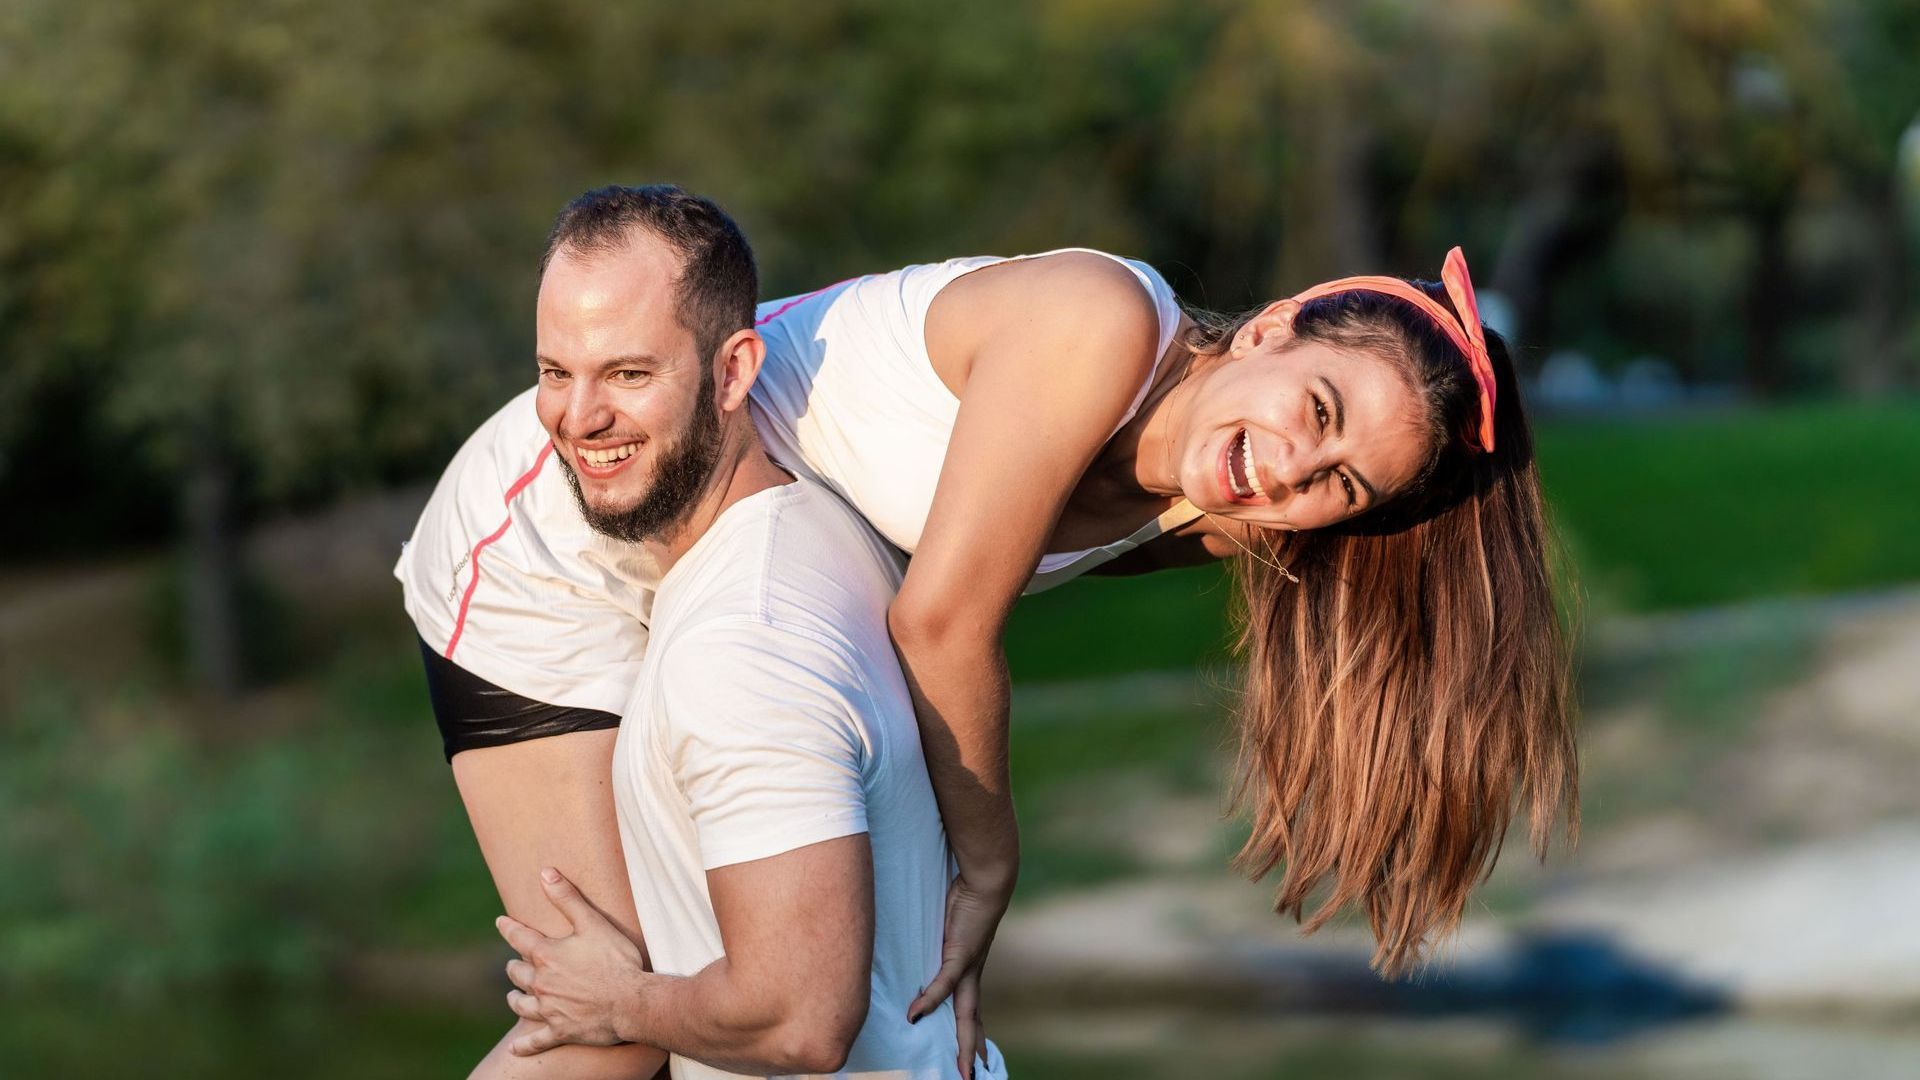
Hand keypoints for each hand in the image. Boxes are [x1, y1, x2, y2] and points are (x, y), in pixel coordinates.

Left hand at [495, 867, 646, 1055]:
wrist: (631, 1002)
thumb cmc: (616, 960)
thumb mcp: (592, 922)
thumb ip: (567, 897)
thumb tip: (545, 873)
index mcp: (547, 955)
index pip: (519, 937)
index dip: (508, 927)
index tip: (500, 922)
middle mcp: (541, 983)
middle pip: (517, 972)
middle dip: (514, 965)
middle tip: (514, 962)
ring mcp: (549, 1009)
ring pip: (521, 1004)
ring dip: (516, 997)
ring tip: (514, 994)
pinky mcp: (560, 1031)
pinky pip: (536, 1040)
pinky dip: (524, 1045)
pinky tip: (515, 1047)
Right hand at [907, 872, 1011, 1079]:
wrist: (986, 881)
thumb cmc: (965, 900)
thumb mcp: (946, 932)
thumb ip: (935, 949)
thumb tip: (920, 960)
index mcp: (969, 972)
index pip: (971, 1012)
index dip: (972, 1035)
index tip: (977, 1058)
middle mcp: (972, 975)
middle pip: (971, 1021)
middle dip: (970, 1050)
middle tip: (971, 1077)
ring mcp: (968, 967)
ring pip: (965, 1014)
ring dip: (962, 1042)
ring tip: (962, 1068)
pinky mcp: (960, 953)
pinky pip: (943, 984)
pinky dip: (928, 1001)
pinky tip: (915, 1017)